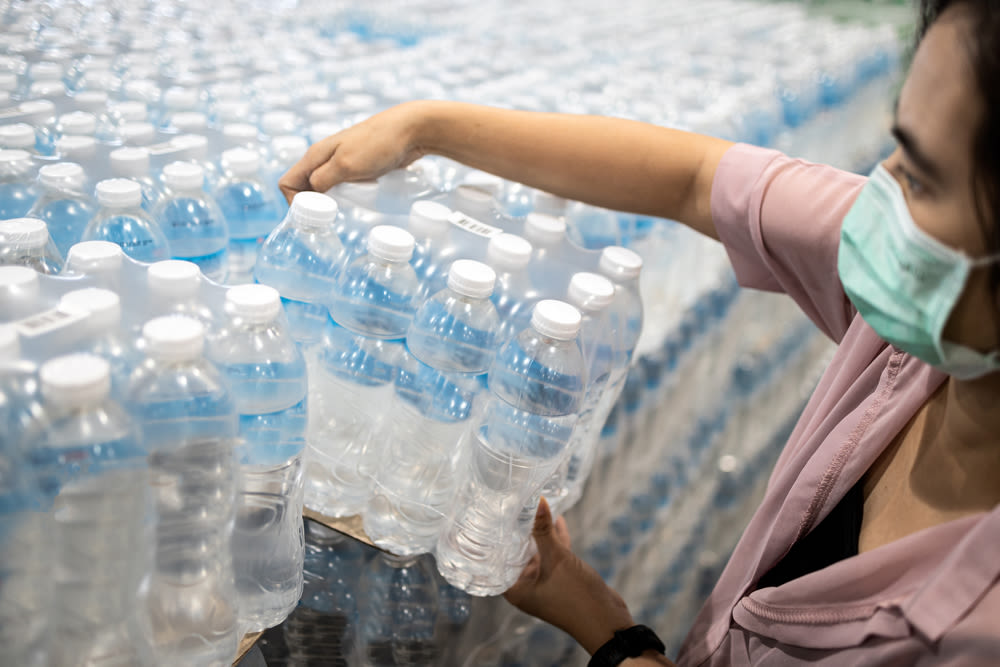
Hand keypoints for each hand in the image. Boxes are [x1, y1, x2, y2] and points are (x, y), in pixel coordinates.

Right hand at [278, 101, 431, 202]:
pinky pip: (342, 187)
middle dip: (312, 207)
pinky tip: (357, 205)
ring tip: (344, 215)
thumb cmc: (378, 144)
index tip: (313, 217)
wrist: (411, 131)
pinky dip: (344, 198)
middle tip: (330, 221)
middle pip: (305, 188)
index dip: (294, 202)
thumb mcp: (346, 164)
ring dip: (329, 204)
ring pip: (324, 189)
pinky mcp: (357, 168)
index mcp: (315, 155)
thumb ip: (324, 179)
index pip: (288, 182)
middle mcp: (324, 158)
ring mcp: (341, 163)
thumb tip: (311, 196)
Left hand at [504, 498, 635, 654]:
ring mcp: (544, 583)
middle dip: (518, 531)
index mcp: (516, 589)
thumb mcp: (557, 559)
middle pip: (517, 554)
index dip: (496, 538)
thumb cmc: (576, 597)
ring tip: (535, 507)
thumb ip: (544, 531)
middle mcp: (526, 587)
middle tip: (512, 505)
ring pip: (538, 553)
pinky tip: (558, 520)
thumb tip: (538, 502)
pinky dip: (555, 540)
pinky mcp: (561, 580)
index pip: (497, 559)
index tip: (494, 515)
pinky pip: (554, 556)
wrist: (607, 622)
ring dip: (539, 533)